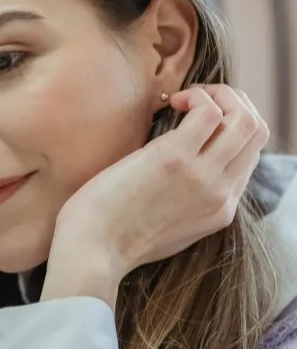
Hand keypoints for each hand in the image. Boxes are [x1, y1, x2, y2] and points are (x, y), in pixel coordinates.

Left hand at [42, 85, 268, 306]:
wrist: (91, 253)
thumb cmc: (111, 238)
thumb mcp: (166, 228)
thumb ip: (185, 205)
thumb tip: (180, 174)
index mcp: (219, 211)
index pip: (249, 157)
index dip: (230, 128)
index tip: (199, 120)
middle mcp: (220, 194)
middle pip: (256, 133)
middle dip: (234, 103)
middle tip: (198, 100)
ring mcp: (202, 177)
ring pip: (244, 119)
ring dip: (218, 95)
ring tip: (184, 100)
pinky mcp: (175, 159)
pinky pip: (209, 111)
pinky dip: (195, 96)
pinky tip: (171, 103)